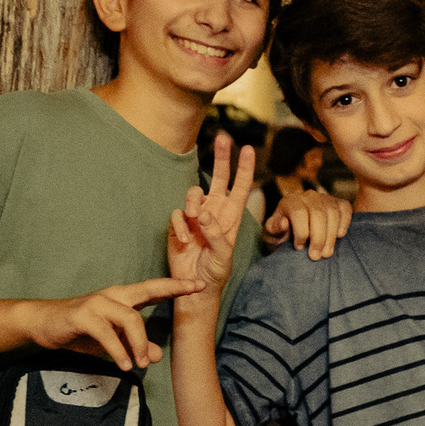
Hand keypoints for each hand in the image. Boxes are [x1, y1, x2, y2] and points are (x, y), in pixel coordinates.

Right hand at [22, 278, 201, 371]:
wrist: (43, 324)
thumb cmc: (81, 330)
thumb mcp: (113, 342)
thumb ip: (135, 346)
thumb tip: (156, 355)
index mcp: (122, 298)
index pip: (153, 289)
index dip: (176, 286)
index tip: (199, 285)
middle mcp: (113, 296)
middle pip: (147, 290)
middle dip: (172, 290)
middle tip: (193, 297)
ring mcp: (97, 303)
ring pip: (130, 318)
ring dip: (140, 343)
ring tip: (142, 364)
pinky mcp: (82, 316)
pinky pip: (106, 333)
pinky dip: (118, 351)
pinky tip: (124, 364)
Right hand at [167, 133, 255, 301]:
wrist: (194, 286)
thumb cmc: (215, 272)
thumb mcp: (223, 256)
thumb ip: (216, 234)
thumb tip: (203, 213)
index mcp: (231, 217)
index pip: (240, 187)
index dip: (244, 168)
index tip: (247, 148)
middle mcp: (214, 212)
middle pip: (218, 178)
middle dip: (221, 159)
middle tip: (223, 138)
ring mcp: (195, 217)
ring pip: (193, 194)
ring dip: (193, 202)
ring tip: (194, 217)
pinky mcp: (179, 224)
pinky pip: (177, 214)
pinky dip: (179, 225)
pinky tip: (183, 240)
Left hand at [264, 186, 352, 259]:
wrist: (295, 229)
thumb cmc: (283, 233)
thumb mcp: (272, 233)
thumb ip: (274, 228)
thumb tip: (284, 222)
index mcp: (290, 201)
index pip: (299, 212)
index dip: (301, 232)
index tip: (299, 248)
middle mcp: (308, 196)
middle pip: (318, 214)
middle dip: (318, 238)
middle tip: (316, 256)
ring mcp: (324, 198)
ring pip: (332, 212)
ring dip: (331, 235)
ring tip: (327, 253)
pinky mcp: (337, 203)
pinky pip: (345, 208)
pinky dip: (345, 222)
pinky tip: (339, 236)